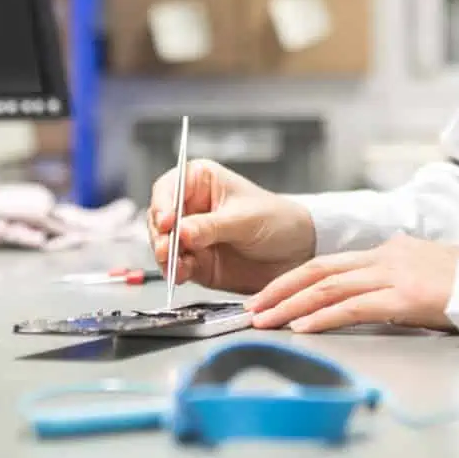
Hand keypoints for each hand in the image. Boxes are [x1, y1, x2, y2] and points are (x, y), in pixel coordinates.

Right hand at [150, 159, 316, 294]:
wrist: (298, 251)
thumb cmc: (277, 220)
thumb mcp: (245, 220)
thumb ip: (211, 227)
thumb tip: (181, 232)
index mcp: (201, 182)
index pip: (169, 188)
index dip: (163, 204)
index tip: (167, 221)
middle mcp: (191, 209)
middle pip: (160, 219)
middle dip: (161, 235)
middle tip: (168, 248)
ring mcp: (191, 237)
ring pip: (163, 245)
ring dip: (165, 256)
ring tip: (175, 264)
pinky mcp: (197, 262)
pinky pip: (176, 267)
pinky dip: (175, 272)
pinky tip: (181, 274)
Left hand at [247, 235, 458, 334]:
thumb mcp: (425, 274)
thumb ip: (394, 281)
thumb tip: (371, 298)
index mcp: (388, 251)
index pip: (329, 262)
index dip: (294, 279)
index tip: (269, 295)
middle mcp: (385, 257)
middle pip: (318, 269)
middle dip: (280, 289)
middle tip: (253, 307)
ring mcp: (393, 275)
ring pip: (328, 286)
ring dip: (291, 305)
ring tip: (265, 320)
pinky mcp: (403, 297)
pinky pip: (352, 306)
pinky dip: (322, 317)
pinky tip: (302, 327)